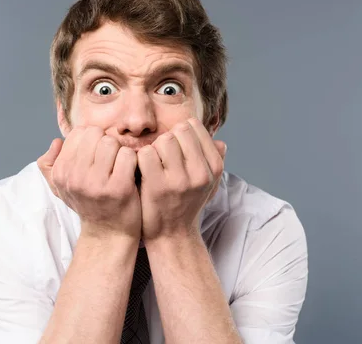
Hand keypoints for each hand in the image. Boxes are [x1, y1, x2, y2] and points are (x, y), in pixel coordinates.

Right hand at [37, 126, 141, 239]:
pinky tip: (130, 174)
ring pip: (112, 142)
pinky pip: (128, 155)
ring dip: (120, 151)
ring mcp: (96, 184)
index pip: (79, 132)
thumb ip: (50, 164)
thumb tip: (57, 141)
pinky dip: (133, 161)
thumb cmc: (88, 204)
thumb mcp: (61, 187)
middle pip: (96, 134)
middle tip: (110, 161)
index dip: (92, 140)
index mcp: (61, 172)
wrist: (108, 234)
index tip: (97, 157)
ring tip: (119, 167)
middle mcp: (75, 177)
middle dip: (106, 143)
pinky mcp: (119, 188)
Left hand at [137, 118, 226, 241]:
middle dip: (167, 139)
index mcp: (214, 167)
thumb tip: (221, 142)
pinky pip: (146, 153)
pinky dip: (140, 159)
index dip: (180, 133)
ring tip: (154, 165)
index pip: (194, 126)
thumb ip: (215, 161)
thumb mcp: (208, 184)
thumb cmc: (187, 204)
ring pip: (163, 140)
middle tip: (163, 158)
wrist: (172, 235)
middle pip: (179, 130)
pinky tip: (143, 171)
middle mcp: (201, 172)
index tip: (176, 149)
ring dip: (154, 148)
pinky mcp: (158, 186)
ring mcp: (180, 180)